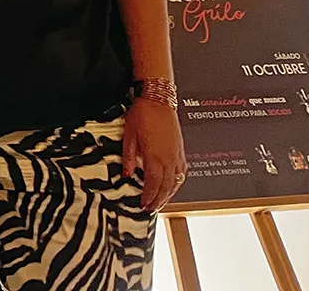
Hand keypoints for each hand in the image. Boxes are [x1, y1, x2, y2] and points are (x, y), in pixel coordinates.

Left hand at [123, 97, 186, 211]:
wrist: (158, 99)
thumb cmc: (143, 114)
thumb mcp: (129, 135)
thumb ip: (128, 157)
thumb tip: (127, 174)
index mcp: (155, 157)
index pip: (153, 185)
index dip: (148, 198)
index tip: (143, 206)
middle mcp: (169, 159)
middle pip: (166, 188)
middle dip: (158, 201)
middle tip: (151, 209)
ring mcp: (177, 155)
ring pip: (176, 182)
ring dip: (168, 195)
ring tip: (160, 202)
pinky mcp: (181, 151)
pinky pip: (181, 173)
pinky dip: (176, 183)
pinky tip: (172, 186)